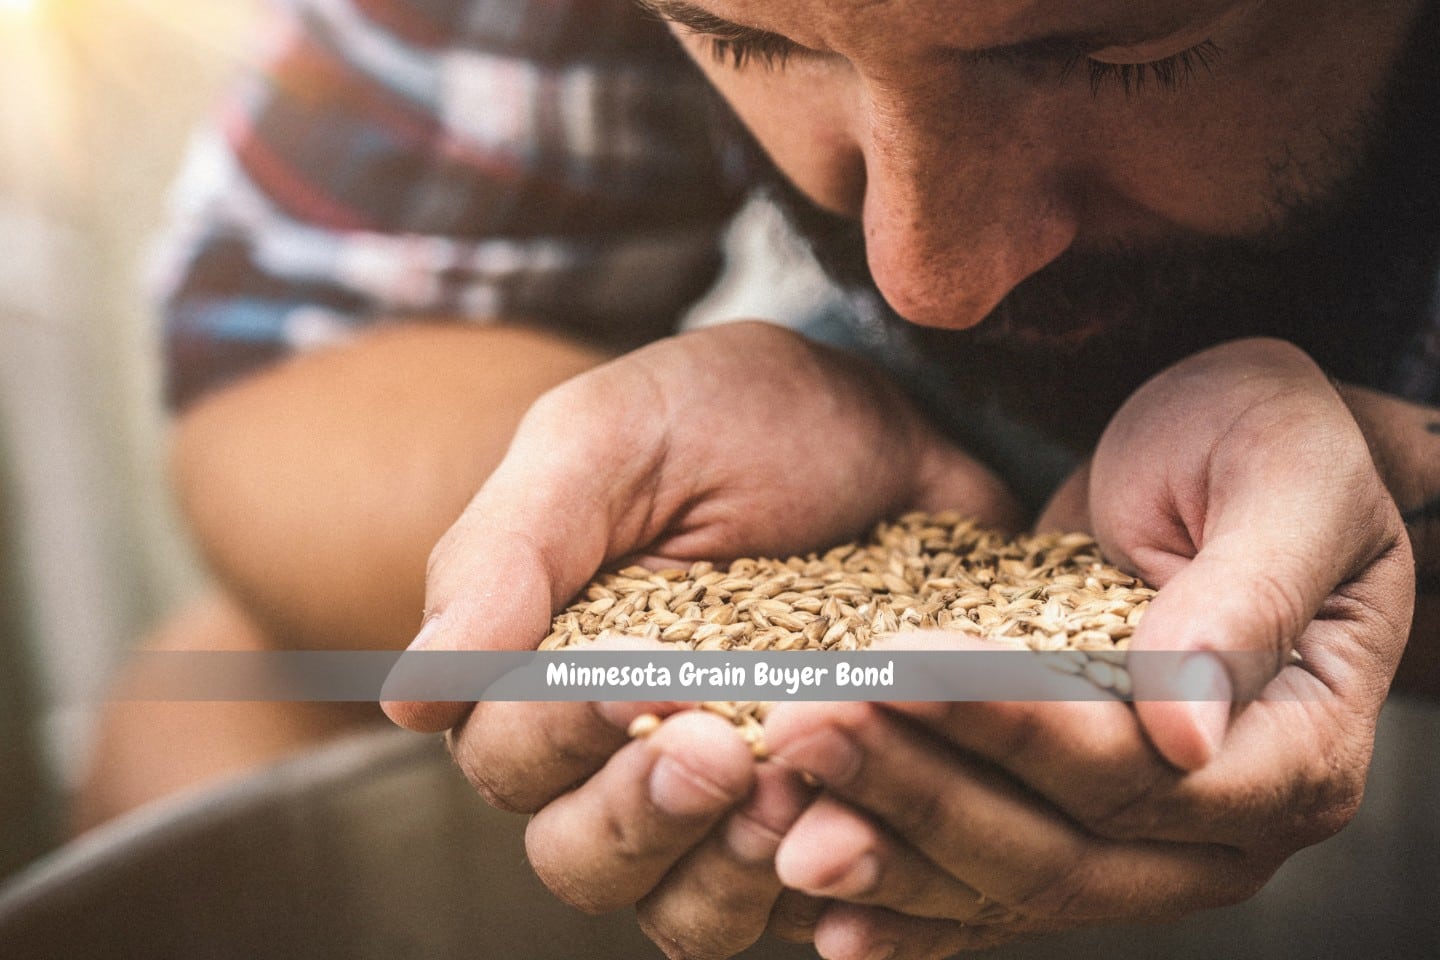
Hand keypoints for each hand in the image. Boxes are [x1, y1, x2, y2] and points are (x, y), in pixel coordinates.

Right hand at [383, 321, 1019, 957]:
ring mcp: (729, 788)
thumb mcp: (613, 440)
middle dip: (637, 819)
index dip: (557, 738)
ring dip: (721, 875)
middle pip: (579, 857)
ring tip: (788, 796)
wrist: (889, 412)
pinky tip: (853, 826)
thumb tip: (409, 700)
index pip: (505, 754)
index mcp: (547, 663)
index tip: (634, 685)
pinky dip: (819, 882)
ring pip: (678, 910)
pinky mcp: (825, 805)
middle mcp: (625, 746)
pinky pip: (803, 900)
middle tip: (718, 752)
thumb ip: (507, 554)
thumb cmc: (734, 414)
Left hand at [759, 338, 1413, 958]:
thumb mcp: (1286, 480)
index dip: (1006, 727)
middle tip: (802, 731)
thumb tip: (1184, 733)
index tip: (890, 669)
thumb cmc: (1273, 442)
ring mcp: (1143, 839)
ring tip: (780, 826)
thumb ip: (1246, 600)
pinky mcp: (1073, 819)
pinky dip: (908, 898)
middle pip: (1056, 850)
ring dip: (887, 853)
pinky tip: (823, 914)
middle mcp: (1219, 824)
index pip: (1133, 773)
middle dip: (916, 792)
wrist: (1228, 450)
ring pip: (1006, 880)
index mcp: (1293, 752)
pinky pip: (988, 885)